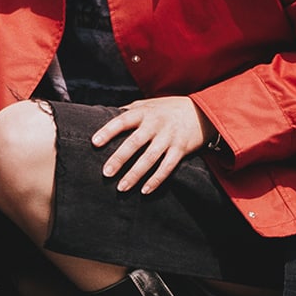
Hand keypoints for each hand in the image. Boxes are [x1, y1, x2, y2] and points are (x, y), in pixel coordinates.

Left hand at [90, 96, 207, 194]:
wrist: (201, 111)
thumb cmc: (167, 109)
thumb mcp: (147, 105)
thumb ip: (128, 111)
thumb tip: (102, 115)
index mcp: (144, 112)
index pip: (123, 121)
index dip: (108, 131)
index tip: (94, 142)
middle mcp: (156, 124)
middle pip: (135, 142)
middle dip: (120, 158)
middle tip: (106, 173)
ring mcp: (169, 137)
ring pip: (150, 158)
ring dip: (135, 174)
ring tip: (121, 188)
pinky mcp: (181, 149)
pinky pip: (167, 167)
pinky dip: (156, 180)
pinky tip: (144, 191)